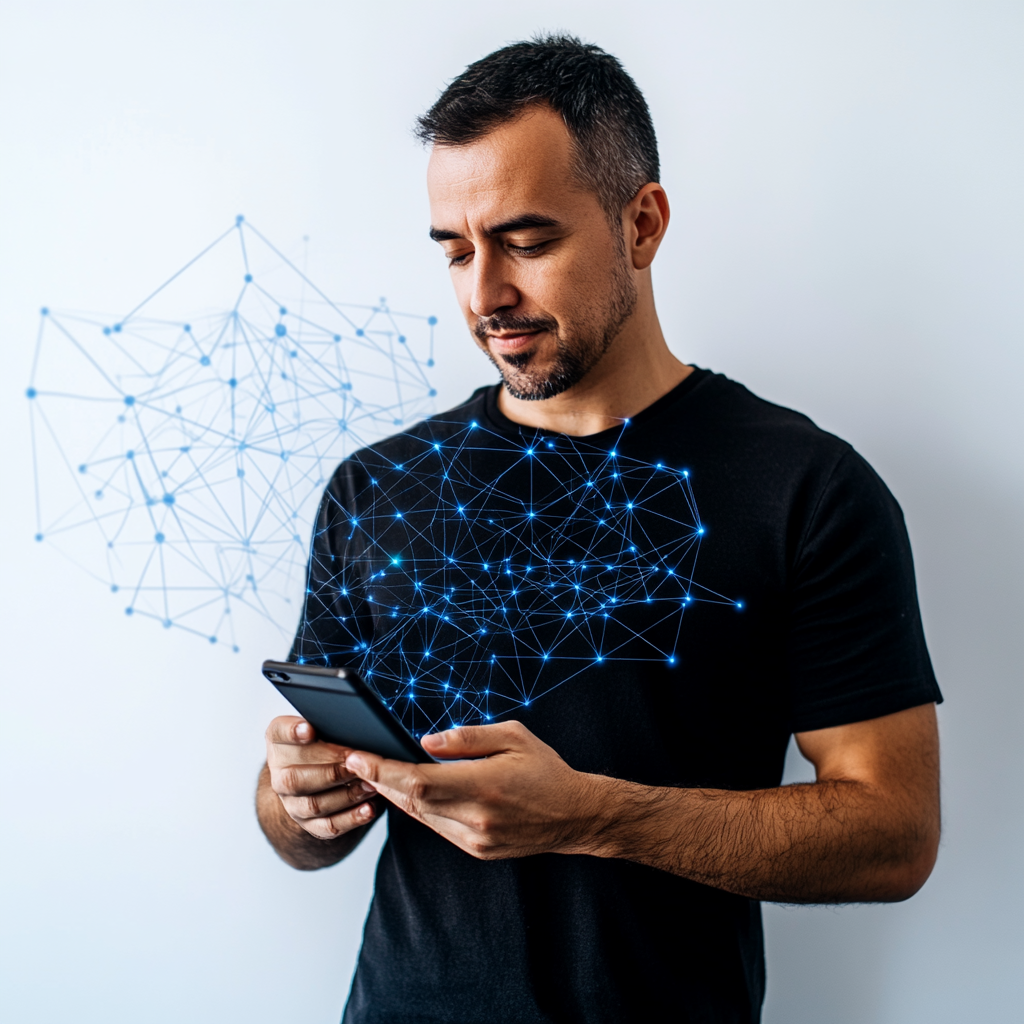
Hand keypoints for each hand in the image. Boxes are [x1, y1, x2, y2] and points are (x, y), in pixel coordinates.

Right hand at [264, 715, 379, 839]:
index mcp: (278, 742)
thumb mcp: (322, 725)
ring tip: (370, 785)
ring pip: (314, 805)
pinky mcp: (309, 824)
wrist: (315, 773)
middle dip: (329, 772)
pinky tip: (369, 809)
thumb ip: (329, 720)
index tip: (309, 729)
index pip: (278, 733)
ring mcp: (292, 803)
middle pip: (294, 779)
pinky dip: (351, 819)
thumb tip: (353, 719)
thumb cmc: (324, 742)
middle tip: (356, 764)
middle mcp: (279, 775)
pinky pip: (328, 826)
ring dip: (346, 795)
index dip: (292, 732)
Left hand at [344, 721, 606, 859]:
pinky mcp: (476, 850)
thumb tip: (424, 742)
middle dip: (379, 781)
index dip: (381, 770)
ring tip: (373, 774)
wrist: (575, 815)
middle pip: (411, 800)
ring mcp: (475, 839)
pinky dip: (419, 809)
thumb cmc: (545, 770)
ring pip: (421, 816)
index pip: (417, 780)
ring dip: (395, 796)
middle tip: (354, 761)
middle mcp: (475, 818)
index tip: (357, 757)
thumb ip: (465, 739)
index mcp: (483, 786)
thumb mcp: (512, 737)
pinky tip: (408, 793)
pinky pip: (437, 827)